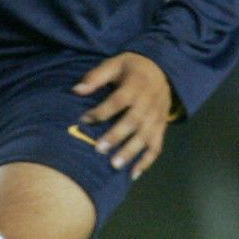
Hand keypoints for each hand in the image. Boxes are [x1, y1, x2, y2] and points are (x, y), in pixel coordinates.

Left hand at [74, 52, 173, 179]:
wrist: (163, 71)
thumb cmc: (131, 68)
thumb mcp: (114, 64)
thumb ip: (96, 77)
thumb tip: (76, 90)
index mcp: (136, 86)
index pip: (119, 100)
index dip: (102, 111)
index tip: (84, 120)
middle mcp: (149, 103)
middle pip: (133, 121)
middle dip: (117, 136)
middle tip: (99, 148)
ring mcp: (157, 117)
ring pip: (146, 137)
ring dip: (131, 152)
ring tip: (115, 165)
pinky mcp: (161, 128)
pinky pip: (156, 146)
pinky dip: (147, 161)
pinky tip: (133, 174)